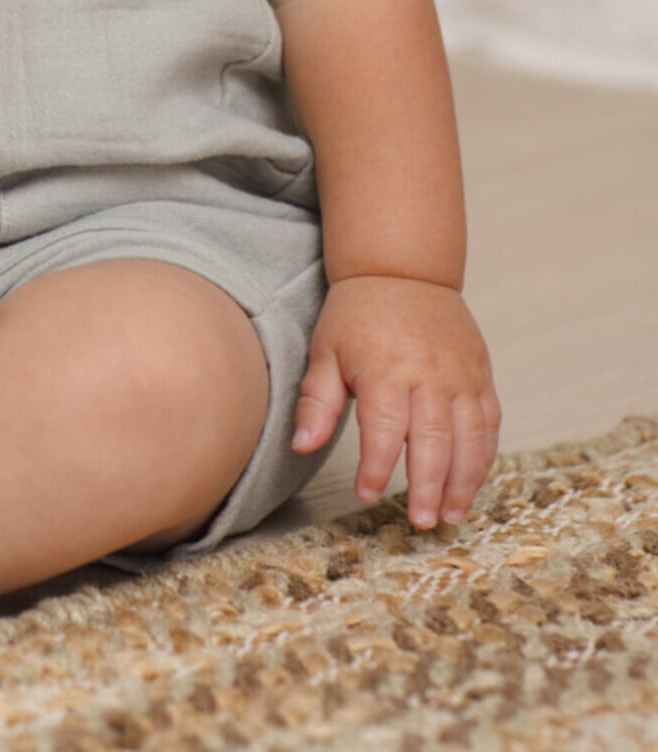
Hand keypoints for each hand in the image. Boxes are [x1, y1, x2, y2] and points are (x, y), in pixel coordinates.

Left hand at [291, 274, 501, 529]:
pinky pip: (489, 423)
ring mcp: (460, 377)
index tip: (368, 494)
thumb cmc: (357, 315)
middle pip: (434, 443)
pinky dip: (484, 456)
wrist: (403, 270)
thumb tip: (302, 445)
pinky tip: (472, 481)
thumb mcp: (325, 351)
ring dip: (464, 481)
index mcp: (385, 372)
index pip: (384, 432)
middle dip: (428, 487)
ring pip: (470, 439)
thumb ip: (317, 401)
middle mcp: (428, 377)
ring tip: (452, 514)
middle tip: (422, 521)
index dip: (377, 468)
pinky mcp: (480, 375)